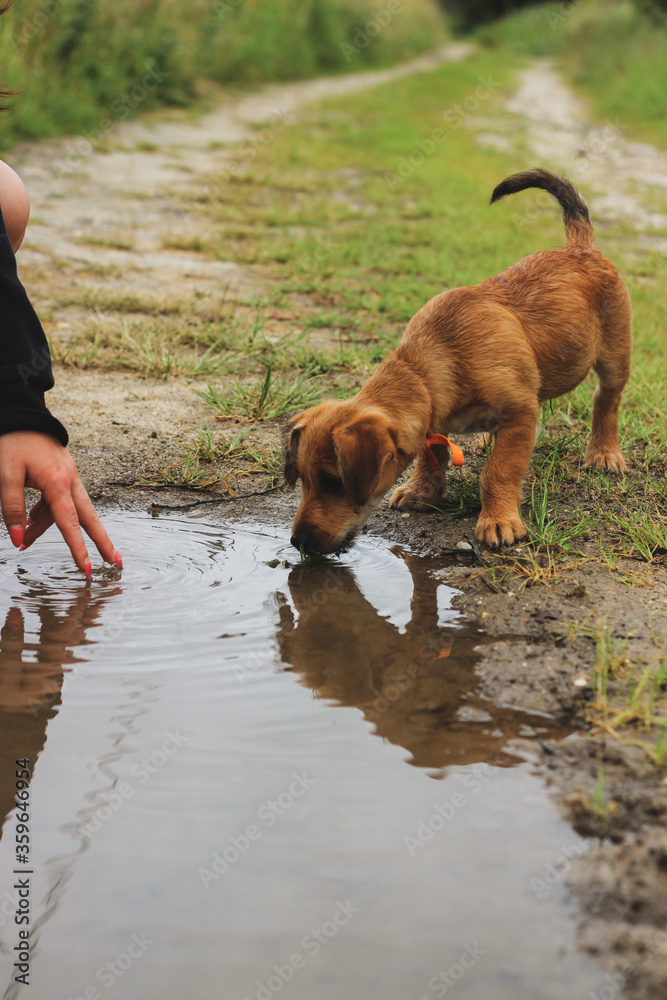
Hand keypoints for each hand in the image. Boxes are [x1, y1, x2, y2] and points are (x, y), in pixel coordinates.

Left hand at [0, 431, 121, 576]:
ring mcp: (69, 477)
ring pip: (69, 511)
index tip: (86, 568)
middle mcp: (70, 482)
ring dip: (51, 528)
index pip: (70, 523)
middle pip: (90, 519)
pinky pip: (59, 501)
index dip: (78, 548)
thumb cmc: (13, 442)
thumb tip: (18, 539)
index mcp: (58, 483)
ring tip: (25, 540)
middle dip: (102, 542)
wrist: (22, 415)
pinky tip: (30, 519)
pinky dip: (46, 514)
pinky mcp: (63, 475)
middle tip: (115, 563)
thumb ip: (11, 508)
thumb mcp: (5, 475)